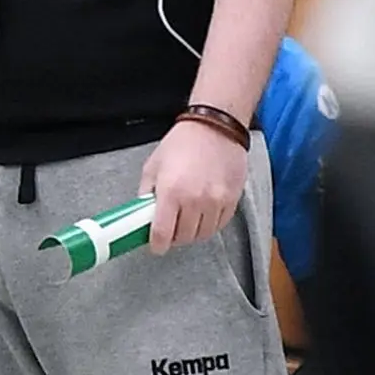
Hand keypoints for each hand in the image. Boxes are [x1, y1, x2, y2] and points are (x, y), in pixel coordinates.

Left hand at [136, 119, 245, 253]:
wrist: (215, 127)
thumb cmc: (182, 143)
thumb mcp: (153, 165)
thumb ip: (147, 192)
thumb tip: (143, 214)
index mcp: (171, 192)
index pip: (163, 234)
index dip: (157, 245)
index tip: (156, 246)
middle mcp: (195, 200)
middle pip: (184, 238)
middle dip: (175, 237)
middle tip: (171, 229)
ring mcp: (216, 201)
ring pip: (203, 235)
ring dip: (193, 232)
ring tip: (187, 220)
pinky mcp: (232, 199)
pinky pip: (219, 225)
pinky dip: (210, 224)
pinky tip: (203, 213)